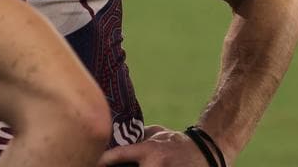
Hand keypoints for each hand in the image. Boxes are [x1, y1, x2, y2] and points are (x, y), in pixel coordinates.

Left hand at [98, 125, 216, 165]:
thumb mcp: (158, 133)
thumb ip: (138, 137)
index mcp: (150, 150)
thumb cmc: (176, 143)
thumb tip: (117, 137)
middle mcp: (155, 165)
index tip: (93, 162)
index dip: (103, 161)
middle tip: (95, 165)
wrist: (205, 154)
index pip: (119, 155)